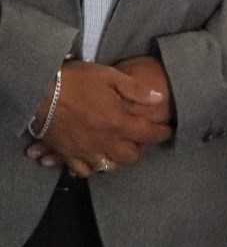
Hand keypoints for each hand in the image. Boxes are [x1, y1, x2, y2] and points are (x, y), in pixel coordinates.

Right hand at [25, 61, 171, 176]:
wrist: (38, 90)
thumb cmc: (75, 80)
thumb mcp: (111, 76)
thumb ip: (137, 90)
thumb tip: (160, 98)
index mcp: (118, 121)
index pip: (149, 134)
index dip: (162, 133)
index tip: (168, 131)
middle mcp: (103, 140)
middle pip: (130, 156)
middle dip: (142, 149)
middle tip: (143, 140)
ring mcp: (84, 149)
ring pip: (108, 166)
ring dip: (119, 160)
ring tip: (122, 150)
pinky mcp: (66, 153)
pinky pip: (83, 170)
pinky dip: (92, 168)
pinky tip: (95, 160)